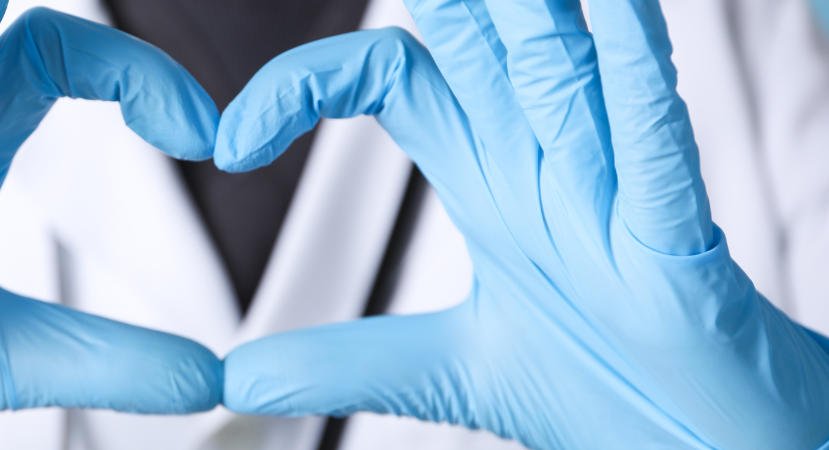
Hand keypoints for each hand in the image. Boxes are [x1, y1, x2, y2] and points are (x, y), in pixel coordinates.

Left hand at [216, 0, 828, 447]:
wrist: (705, 449)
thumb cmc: (608, 386)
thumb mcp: (448, 370)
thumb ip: (346, 360)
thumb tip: (243, 375)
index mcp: (489, 178)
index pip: (388, 76)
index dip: (302, 88)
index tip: (230, 144)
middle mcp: (540, 163)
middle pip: (476, 37)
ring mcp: (607, 187)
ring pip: (558, 60)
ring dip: (523, 6)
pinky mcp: (673, 230)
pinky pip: (651, 133)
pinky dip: (629, 72)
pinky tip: (612, 12)